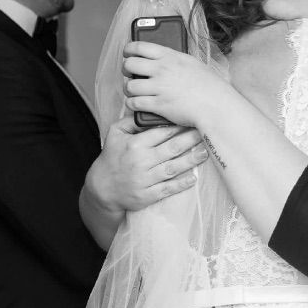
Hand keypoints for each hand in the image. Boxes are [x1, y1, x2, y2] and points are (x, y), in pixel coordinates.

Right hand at [85, 117, 206, 212]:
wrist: (102, 188)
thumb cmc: (111, 157)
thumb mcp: (114, 134)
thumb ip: (131, 121)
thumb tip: (148, 111)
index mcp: (134, 144)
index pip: (161, 133)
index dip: (178, 126)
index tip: (191, 121)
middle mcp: (141, 162)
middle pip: (171, 149)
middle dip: (190, 140)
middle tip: (204, 134)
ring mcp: (145, 180)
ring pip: (173, 168)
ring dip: (191, 161)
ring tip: (204, 153)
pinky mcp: (147, 195)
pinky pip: (168, 189)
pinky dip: (181, 184)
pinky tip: (193, 178)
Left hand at [122, 40, 230, 128]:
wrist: (216, 105)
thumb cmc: (209, 85)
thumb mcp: (191, 63)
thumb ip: (174, 59)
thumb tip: (161, 59)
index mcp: (170, 56)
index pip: (139, 46)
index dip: (129, 50)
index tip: (127, 54)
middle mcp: (162, 70)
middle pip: (129, 64)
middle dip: (126, 69)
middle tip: (129, 73)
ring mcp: (159, 88)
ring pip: (129, 86)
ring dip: (128, 89)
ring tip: (133, 91)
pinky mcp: (158, 105)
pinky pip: (134, 103)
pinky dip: (132, 104)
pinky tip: (136, 103)